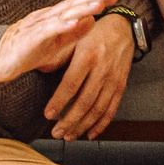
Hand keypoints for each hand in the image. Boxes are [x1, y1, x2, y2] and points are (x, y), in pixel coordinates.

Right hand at [0, 0, 118, 83]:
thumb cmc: (28, 50)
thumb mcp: (56, 42)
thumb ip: (73, 33)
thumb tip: (93, 21)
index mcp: (54, 17)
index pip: (77, 5)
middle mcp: (47, 17)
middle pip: (73, 5)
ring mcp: (38, 26)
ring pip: (63, 15)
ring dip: (81, 9)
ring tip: (98, 5)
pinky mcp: (30, 38)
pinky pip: (46, 31)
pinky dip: (60, 26)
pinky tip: (73, 23)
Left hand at [44, 9, 133, 140]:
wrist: (123, 28)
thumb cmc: (93, 32)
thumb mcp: (75, 37)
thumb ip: (59, 55)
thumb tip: (40, 68)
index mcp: (87, 56)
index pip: (71, 84)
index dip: (59, 102)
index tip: (48, 115)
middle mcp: (101, 69)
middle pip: (84, 102)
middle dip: (69, 121)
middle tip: (56, 132)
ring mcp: (113, 80)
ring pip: (97, 109)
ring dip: (82, 126)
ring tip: (69, 136)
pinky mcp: (121, 86)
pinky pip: (111, 109)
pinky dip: (101, 124)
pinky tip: (90, 134)